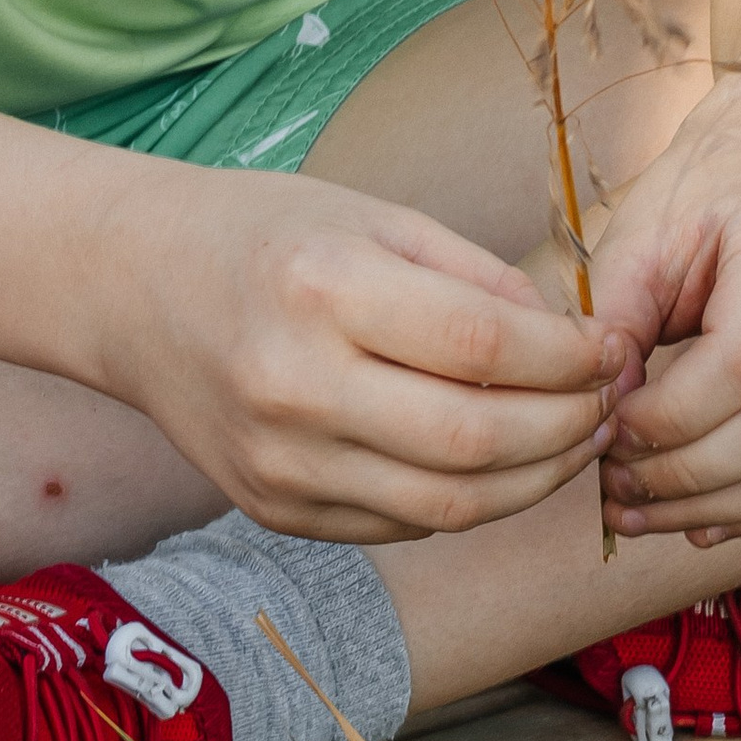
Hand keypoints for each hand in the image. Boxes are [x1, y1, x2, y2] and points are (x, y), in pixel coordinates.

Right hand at [85, 161, 617, 541]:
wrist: (133, 286)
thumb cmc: (262, 232)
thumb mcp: (371, 215)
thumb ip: (473, 276)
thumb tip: (570, 340)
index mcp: (324, 288)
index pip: (484, 349)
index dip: (567, 358)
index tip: (608, 346)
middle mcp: (297, 385)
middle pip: (476, 443)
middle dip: (566, 429)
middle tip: (605, 403)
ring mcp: (282, 462)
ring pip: (447, 508)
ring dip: (532, 482)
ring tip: (569, 441)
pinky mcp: (275, 509)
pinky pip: (398, 525)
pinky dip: (465, 503)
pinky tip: (495, 465)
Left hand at [583, 110, 740, 546]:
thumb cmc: (711, 192)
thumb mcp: (645, 230)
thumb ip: (614, 321)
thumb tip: (604, 422)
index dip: (671, 418)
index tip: (607, 434)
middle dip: (690, 477)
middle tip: (618, 490)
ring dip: (724, 507)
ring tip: (647, 513)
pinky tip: (706, 514)